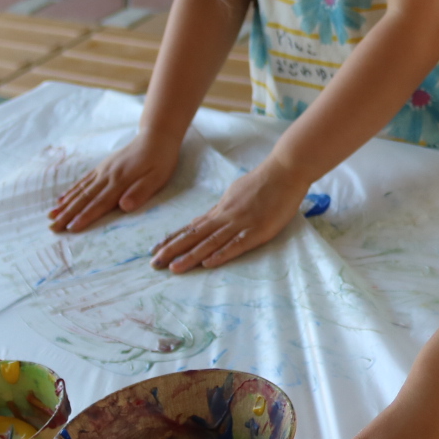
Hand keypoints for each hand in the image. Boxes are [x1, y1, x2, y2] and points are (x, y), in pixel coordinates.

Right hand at [49, 130, 178, 232]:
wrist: (156, 135)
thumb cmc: (161, 160)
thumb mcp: (158, 177)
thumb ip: (141, 192)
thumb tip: (124, 207)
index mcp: (121, 181)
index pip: (100, 203)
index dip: (86, 216)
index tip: (72, 228)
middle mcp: (107, 176)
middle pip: (85, 198)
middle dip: (68, 214)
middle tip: (53, 228)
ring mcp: (103, 171)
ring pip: (80, 190)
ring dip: (65, 205)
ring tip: (51, 216)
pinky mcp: (102, 167)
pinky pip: (83, 181)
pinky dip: (71, 191)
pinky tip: (61, 199)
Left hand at [147, 157, 306, 271]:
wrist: (285, 170)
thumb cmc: (264, 181)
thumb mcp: (235, 193)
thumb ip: (221, 209)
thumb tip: (204, 219)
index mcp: (221, 209)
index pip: (192, 226)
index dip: (172, 238)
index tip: (155, 248)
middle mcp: (226, 217)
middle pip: (194, 236)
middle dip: (173, 250)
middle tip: (154, 263)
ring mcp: (241, 224)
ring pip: (210, 242)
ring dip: (191, 256)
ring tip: (173, 268)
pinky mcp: (258, 231)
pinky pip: (236, 244)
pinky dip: (221, 254)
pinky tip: (208, 263)